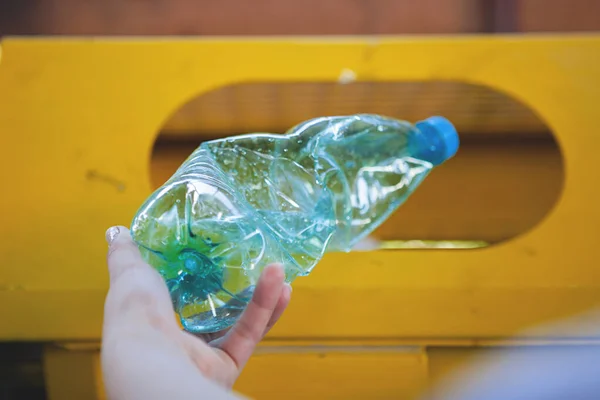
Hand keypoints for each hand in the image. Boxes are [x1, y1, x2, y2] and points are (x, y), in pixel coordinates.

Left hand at [101, 226, 291, 398]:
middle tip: (254, 263)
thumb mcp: (130, 272)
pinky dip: (266, 309)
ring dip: (260, 294)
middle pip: (214, 311)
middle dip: (236, 287)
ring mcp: (203, 354)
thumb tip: (119, 232)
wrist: (152, 356)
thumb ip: (127, 254)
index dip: (199, 275)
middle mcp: (179, 340)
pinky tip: (282, 286)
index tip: (218, 254)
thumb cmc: (136, 313)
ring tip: (278, 268)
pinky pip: (249, 333)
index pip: (180, 295)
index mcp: (155, 317)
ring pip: (238, 322)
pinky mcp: (226, 364)